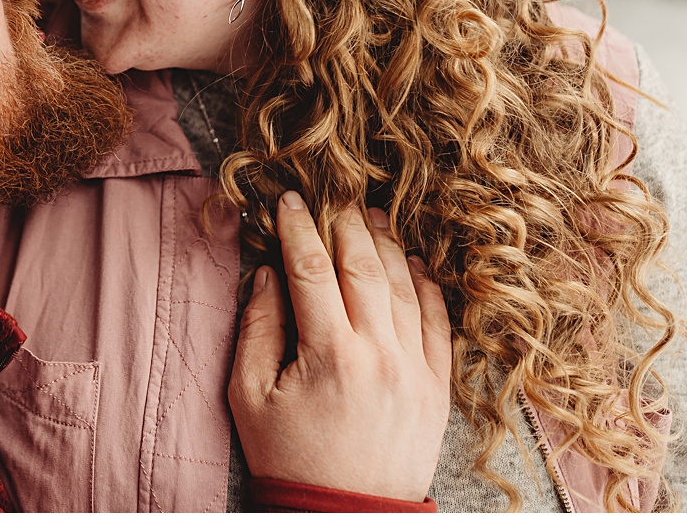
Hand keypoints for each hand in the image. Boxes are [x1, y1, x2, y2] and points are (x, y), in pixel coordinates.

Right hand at [228, 191, 451, 502]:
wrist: (346, 515)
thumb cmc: (289, 458)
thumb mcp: (248, 396)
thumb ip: (257, 328)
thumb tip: (269, 274)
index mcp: (328, 355)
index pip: (310, 270)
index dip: (297, 228)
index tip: (288, 201)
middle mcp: (378, 354)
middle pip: (362, 266)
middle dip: (345, 223)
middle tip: (334, 195)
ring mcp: (415, 370)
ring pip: (403, 286)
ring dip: (385, 244)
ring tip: (371, 215)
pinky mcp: (438, 387)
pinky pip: (437, 322)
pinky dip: (425, 286)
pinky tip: (411, 262)